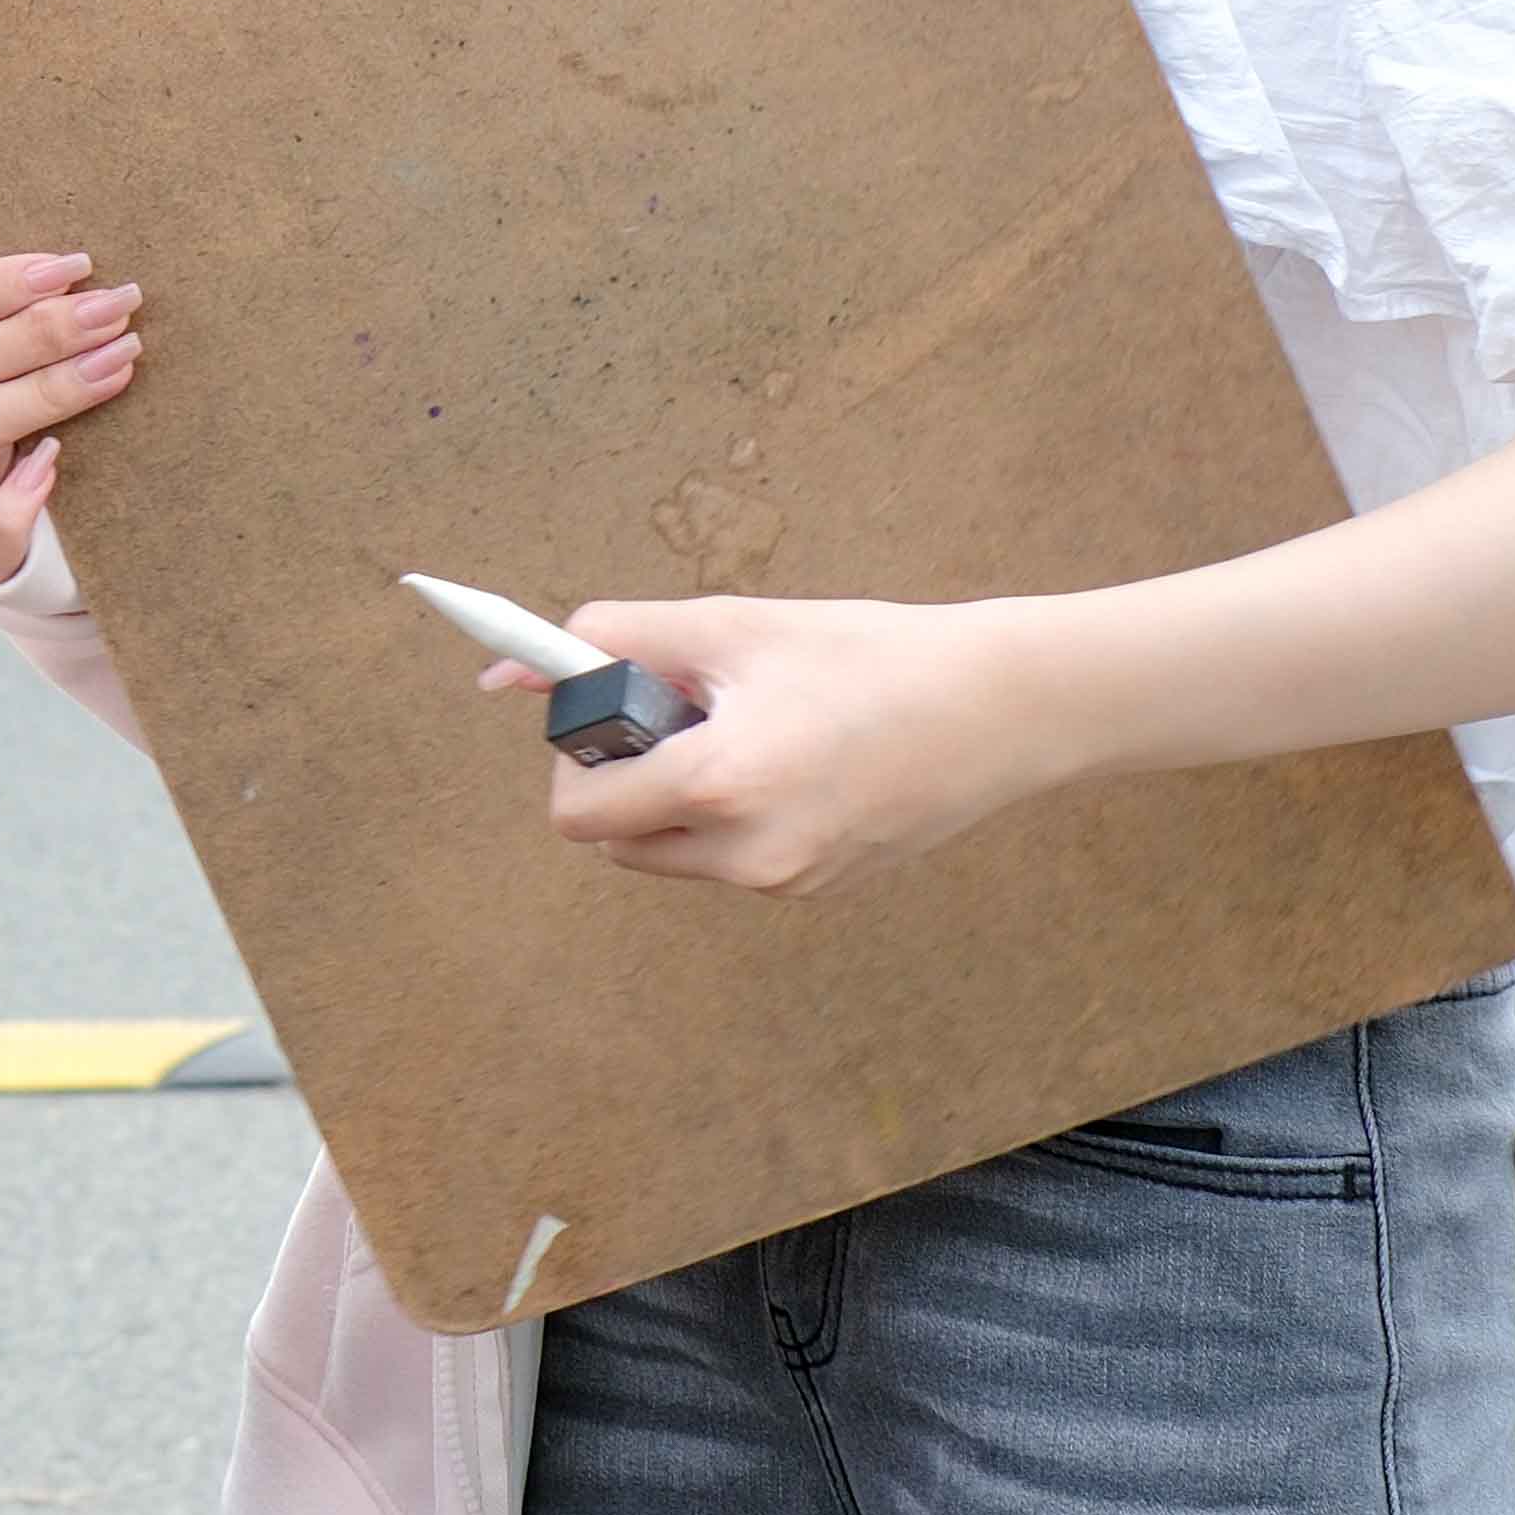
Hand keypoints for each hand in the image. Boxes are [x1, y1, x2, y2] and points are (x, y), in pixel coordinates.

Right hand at [0, 240, 143, 581]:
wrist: (103, 509)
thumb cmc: (76, 391)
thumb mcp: (46, 335)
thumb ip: (36, 290)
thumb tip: (65, 254)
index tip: (73, 264)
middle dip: (39, 329)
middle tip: (117, 306)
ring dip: (45, 389)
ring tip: (123, 359)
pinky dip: (13, 511)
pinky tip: (55, 467)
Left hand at [528, 593, 1071, 896]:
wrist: (998, 708)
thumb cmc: (867, 654)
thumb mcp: (730, 626)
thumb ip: (615, 640)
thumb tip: (517, 671)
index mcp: (718, 788)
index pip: (576, 813)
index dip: (574, 754)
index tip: (607, 706)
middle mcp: (746, 855)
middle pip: (614, 840)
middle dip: (624, 775)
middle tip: (683, 710)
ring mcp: (785, 883)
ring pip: (669, 851)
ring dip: (674, 796)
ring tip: (744, 729)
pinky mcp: (817, 889)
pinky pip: (728, 858)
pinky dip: (727, 815)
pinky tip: (788, 758)